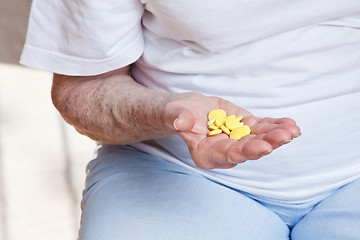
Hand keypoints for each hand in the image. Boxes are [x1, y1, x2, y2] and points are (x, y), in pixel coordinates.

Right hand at [163, 92, 300, 168]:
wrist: (187, 109)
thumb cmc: (176, 114)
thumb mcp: (174, 114)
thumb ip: (179, 119)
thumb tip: (182, 122)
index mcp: (207, 154)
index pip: (229, 155)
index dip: (247, 151)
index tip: (264, 147)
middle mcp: (225, 151)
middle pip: (249, 149)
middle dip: (268, 143)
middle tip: (285, 136)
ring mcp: (237, 140)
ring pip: (259, 139)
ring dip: (276, 135)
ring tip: (293, 129)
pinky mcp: (244, 128)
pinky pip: (262, 128)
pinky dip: (275, 126)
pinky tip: (290, 124)